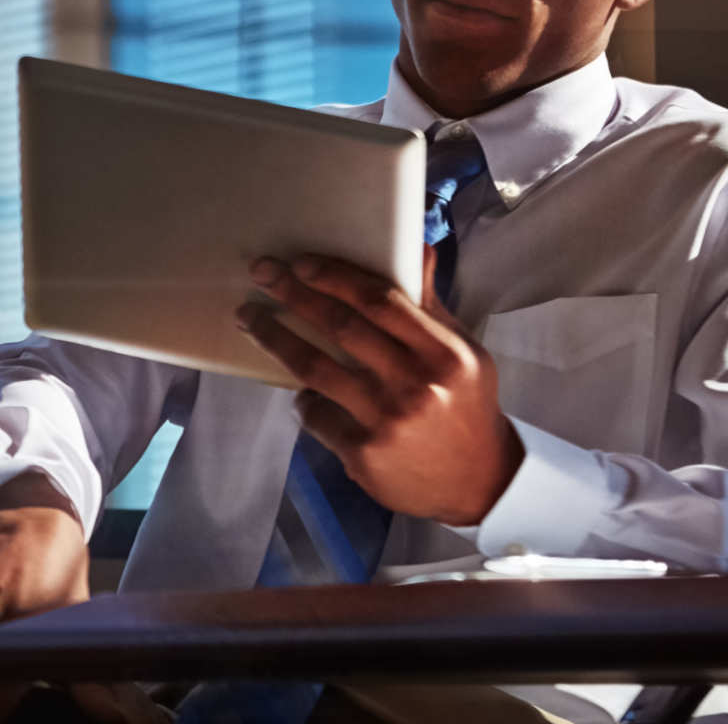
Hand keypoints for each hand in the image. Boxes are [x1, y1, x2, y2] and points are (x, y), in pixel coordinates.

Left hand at [236, 248, 523, 525]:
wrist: (478, 482)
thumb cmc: (464, 405)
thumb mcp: (462, 351)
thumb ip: (431, 303)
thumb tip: (416, 246)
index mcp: (444, 353)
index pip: (381, 301)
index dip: (336, 277)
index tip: (302, 262)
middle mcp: (416, 384)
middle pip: (342, 327)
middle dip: (295, 295)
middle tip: (263, 272)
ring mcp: (386, 421)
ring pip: (316, 369)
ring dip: (276, 338)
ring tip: (250, 318)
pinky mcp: (362, 454)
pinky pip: (315, 414)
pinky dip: (303, 398)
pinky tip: (299, 389)